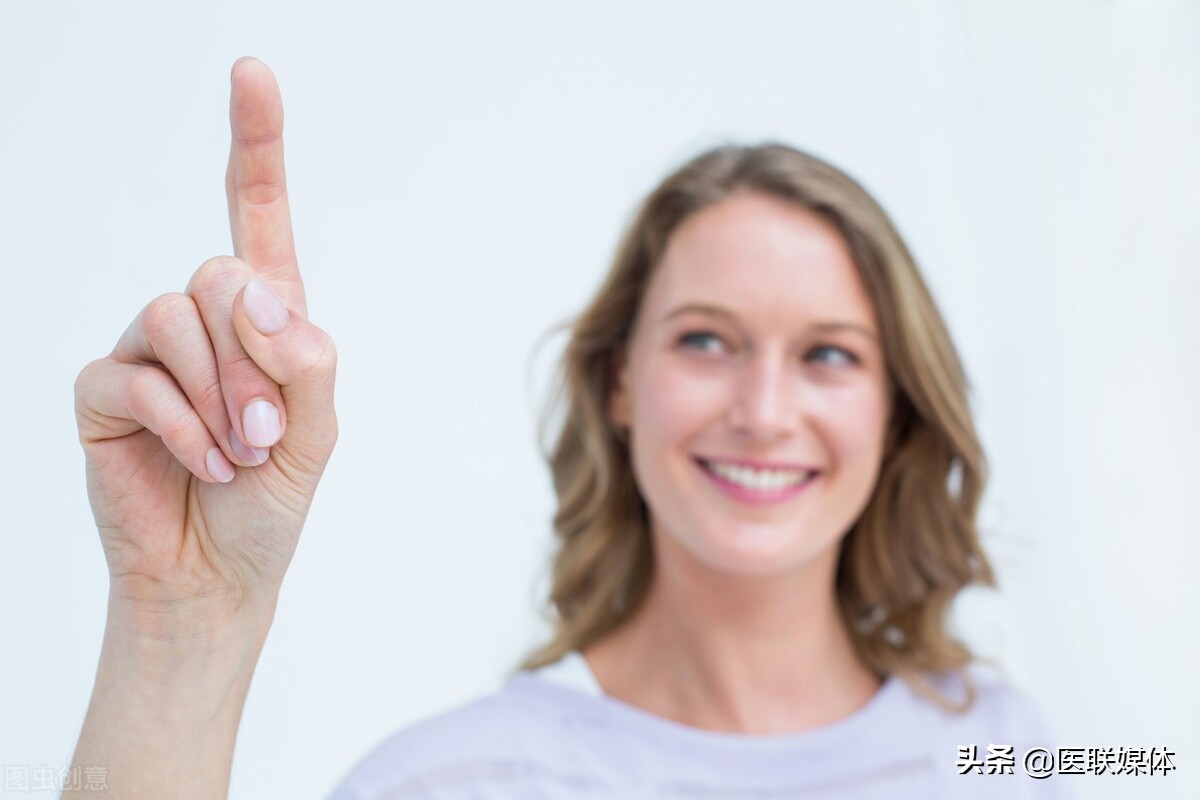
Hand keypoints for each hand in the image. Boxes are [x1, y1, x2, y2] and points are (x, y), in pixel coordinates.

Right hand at [74, 58, 336, 624]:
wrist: (217, 574)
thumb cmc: (271, 502)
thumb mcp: (318, 434)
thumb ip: (305, 360)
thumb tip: (258, 296)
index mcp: (265, 318)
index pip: (258, 213)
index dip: (255, 142)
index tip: (251, 71)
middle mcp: (205, 320)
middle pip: (221, 272)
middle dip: (254, 357)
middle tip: (271, 431)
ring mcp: (148, 350)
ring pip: (176, 315)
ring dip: (220, 392)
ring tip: (240, 453)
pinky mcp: (104, 389)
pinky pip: (132, 372)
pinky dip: (180, 421)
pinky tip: (203, 463)